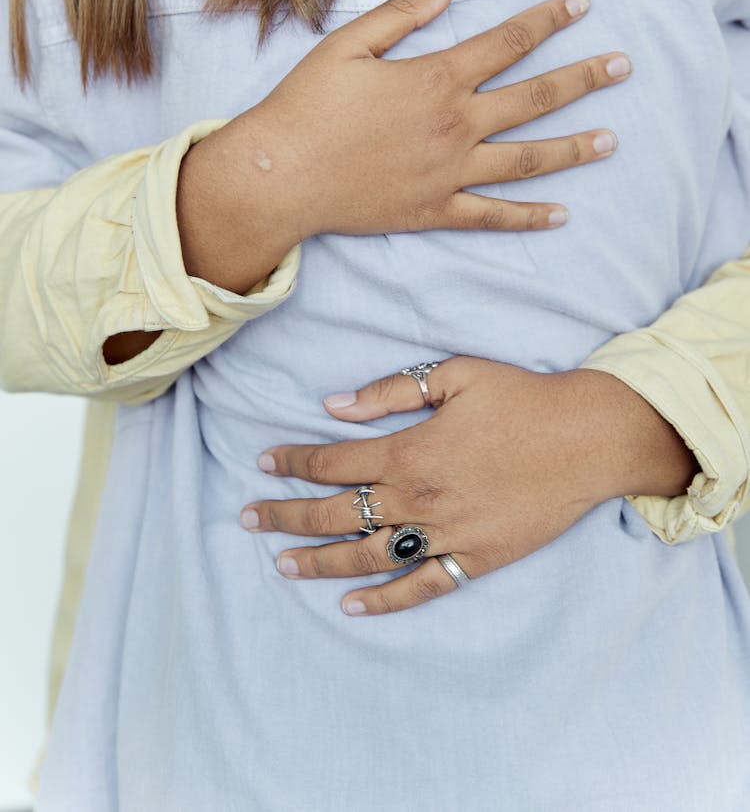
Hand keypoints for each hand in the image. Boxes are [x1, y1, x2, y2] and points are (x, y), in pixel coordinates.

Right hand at [177, 0, 629, 293]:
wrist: (280, 174)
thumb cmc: (307, 105)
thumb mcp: (347, 44)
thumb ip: (403, 13)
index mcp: (437, 79)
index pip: (507, 42)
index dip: (547, 20)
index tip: (582, 5)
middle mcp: (455, 126)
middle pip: (534, 99)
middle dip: (583, 79)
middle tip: (622, 67)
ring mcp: (450, 172)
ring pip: (526, 160)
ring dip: (572, 149)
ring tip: (611, 141)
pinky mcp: (434, 210)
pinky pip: (492, 215)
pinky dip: (528, 216)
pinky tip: (561, 214)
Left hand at [240, 360, 696, 615]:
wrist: (586, 439)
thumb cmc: (521, 399)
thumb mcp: (455, 375)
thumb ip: (390, 391)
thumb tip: (333, 405)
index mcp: (409, 451)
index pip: (333, 462)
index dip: (293, 463)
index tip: (263, 464)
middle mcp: (418, 499)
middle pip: (336, 514)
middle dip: (286, 516)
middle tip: (248, 520)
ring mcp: (445, 535)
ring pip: (367, 557)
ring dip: (319, 562)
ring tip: (282, 564)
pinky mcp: (474, 560)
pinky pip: (421, 589)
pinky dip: (384, 601)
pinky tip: (352, 606)